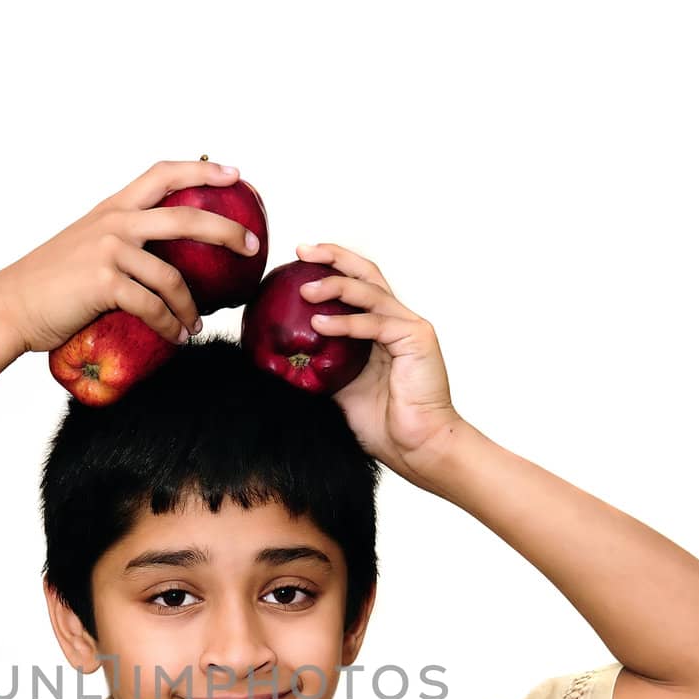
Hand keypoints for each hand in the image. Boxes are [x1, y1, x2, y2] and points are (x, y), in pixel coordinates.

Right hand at [0, 159, 258, 354]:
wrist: (12, 305)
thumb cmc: (50, 284)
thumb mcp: (86, 245)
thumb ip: (120, 242)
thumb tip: (159, 257)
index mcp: (112, 208)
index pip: (162, 174)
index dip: (201, 169)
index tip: (235, 173)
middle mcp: (114, 222)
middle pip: (185, 216)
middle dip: (226, 230)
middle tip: (252, 245)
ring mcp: (109, 251)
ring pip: (173, 277)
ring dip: (191, 307)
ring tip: (197, 325)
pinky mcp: (105, 283)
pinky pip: (153, 307)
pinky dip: (170, 325)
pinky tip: (177, 337)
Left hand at [295, 242, 464, 484]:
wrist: (415, 447)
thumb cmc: (383, 425)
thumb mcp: (340, 389)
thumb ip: (321, 367)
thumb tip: (282, 359)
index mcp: (382, 329)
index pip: (358, 285)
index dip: (332, 267)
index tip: (300, 260)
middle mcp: (398, 320)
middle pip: (367, 273)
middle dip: (334, 257)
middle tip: (302, 251)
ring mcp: (410, 326)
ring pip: (370, 292)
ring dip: (335, 285)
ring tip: (304, 290)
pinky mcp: (417, 339)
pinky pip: (375, 324)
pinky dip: (346, 322)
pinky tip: (319, 322)